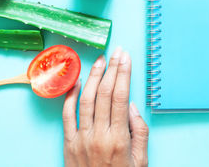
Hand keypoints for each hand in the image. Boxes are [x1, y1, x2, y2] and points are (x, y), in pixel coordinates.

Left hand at [62, 47, 148, 166]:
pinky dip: (71, 95)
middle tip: (116, 51)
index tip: (126, 57)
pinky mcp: (68, 143)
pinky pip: (67, 114)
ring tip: (100, 61)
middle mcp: (99, 135)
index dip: (124, 73)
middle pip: (105, 93)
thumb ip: (140, 132)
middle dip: (112, 68)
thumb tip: (133, 106)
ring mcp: (81, 138)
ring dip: (94, 77)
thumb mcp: (141, 161)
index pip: (121, 97)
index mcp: (119, 138)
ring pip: (86, 99)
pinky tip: (78, 81)